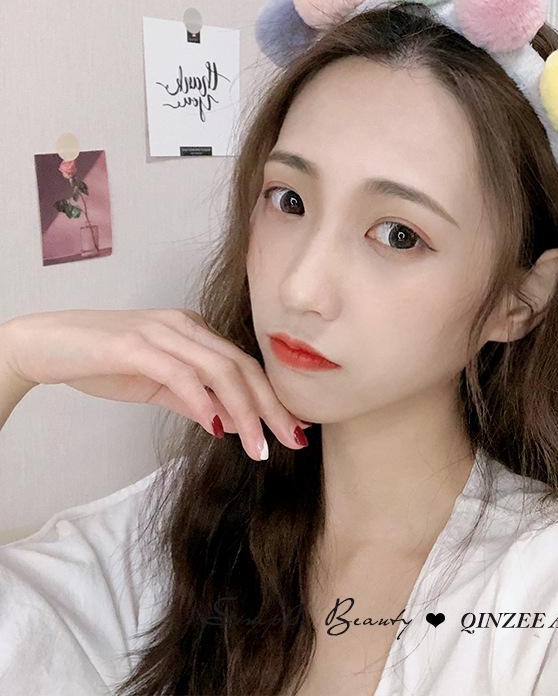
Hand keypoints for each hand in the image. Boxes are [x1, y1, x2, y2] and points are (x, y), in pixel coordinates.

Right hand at [1, 308, 310, 459]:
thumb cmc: (102, 362)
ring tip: (260, 447)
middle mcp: (185, 326)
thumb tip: (230, 423)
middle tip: (293, 440)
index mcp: (194, 332)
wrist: (46, 345)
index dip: (273, 396)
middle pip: (242, 366)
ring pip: (219, 370)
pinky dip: (202, 401)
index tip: (295, 426)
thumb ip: (193, 400)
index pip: (244, 365)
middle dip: (271, 406)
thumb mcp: (156, 385)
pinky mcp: (135, 345)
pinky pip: (179, 374)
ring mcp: (162, 332)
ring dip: (245, 411)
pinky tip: (217, 428)